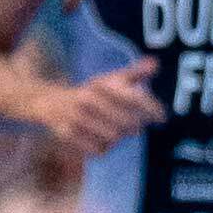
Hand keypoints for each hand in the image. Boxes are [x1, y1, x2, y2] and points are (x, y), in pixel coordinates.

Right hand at [28, 59, 163, 159]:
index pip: (133, 97)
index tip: (162, 117)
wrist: (50, 103)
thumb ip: (133, 73)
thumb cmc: (89, 93)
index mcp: (99, 84)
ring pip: (114, 137)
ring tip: (118, 129)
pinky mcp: (68, 134)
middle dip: (136, 125)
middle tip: (138, 126)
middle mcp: (88, 100)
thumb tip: (156, 63)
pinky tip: (102, 138)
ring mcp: (77, 118)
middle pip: (127, 122)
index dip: (152, 108)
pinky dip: (105, 146)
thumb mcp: (109, 80)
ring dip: (120, 136)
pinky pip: (99, 149)